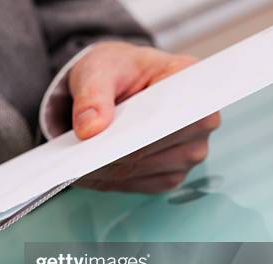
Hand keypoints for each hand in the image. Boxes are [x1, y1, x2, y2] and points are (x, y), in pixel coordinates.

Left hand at [69, 41, 220, 192]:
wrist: (120, 82)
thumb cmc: (117, 70)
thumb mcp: (98, 69)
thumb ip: (93, 94)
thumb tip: (89, 129)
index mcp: (191, 84)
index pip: (164, 117)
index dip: (130, 135)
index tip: (98, 144)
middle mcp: (201, 122)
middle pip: (148, 150)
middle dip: (107, 157)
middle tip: (71, 160)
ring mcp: (189, 152)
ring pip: (139, 171)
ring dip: (102, 172)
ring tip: (72, 166)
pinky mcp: (171, 174)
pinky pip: (135, 184)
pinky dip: (106, 181)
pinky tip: (84, 173)